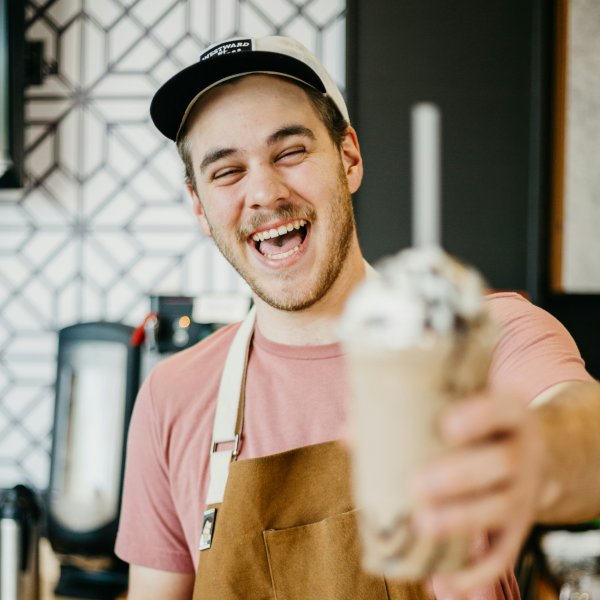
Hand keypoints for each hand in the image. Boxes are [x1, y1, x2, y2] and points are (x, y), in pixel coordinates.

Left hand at [411, 391, 544, 596]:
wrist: (524, 452)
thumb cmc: (472, 426)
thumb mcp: (455, 409)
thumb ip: (403, 413)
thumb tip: (348, 434)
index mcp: (508, 413)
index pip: (502, 409)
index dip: (479, 417)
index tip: (445, 426)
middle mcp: (524, 451)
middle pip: (503, 462)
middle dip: (461, 476)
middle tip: (417, 485)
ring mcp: (526, 492)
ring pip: (503, 508)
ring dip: (463, 520)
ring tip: (422, 525)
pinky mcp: (520, 528)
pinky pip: (504, 555)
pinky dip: (475, 574)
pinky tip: (442, 582)